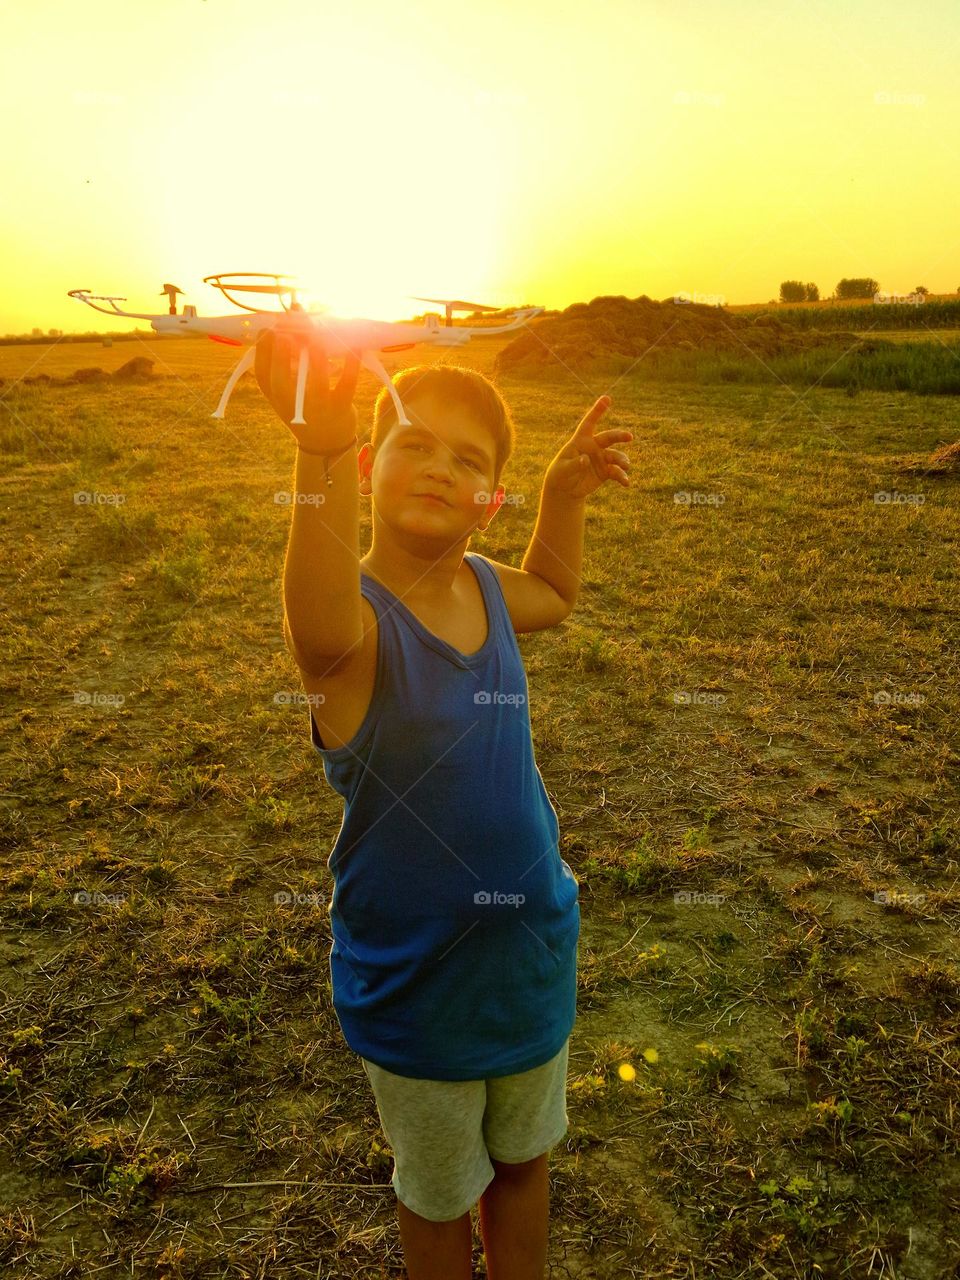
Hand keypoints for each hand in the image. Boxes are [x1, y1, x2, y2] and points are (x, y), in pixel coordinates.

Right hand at [254, 313, 360, 449]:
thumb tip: (290, 315)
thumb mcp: (288, 389)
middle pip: (282, 381)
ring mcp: (318, 408)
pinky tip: (355, 347)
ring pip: (317, 383)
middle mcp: (293, 404)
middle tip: (285, 333)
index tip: (268, 329)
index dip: (263, 350)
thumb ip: (285, 360)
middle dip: (282, 356)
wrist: (325, 443)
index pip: (262, 374)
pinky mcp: (340, 408)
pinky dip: (352, 365)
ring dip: (317, 358)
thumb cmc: (304, 405)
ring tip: (316, 338)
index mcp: (276, 397)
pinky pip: (347, 384)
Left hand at [543, 396, 632, 499]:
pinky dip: (622, 477)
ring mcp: (601, 459)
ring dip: (623, 460)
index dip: (597, 411)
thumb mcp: (563, 470)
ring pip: (616, 456)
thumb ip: (574, 464)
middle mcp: (593, 447)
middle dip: (619, 436)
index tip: (606, 398)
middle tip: (629, 437)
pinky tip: (626, 483)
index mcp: (581, 441)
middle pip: (609, 438)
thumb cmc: (560, 475)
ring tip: (626, 466)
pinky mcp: (606, 472)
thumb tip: (585, 459)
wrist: (565, 490)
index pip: (589, 423)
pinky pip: (617, 472)